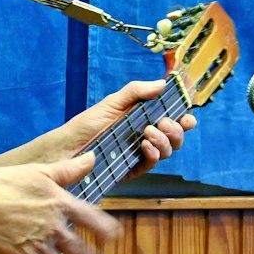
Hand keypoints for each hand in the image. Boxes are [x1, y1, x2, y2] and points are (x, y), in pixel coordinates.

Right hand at [0, 154, 121, 253]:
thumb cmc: (3, 184)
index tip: (115, 236)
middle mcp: (54, 228)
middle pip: (82, 250)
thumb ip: (69, 169)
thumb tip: (92, 158)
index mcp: (61, 204)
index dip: (108, 231)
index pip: (95, 221)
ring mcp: (39, 247)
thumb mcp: (38, 171)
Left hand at [44, 80, 195, 177]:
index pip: (173, 119)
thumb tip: (163, 83)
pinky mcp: (132, 170)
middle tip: (163, 123)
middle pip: (175, 137)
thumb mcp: (112, 103)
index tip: (187, 116)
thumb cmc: (87, 125)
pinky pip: (152, 164)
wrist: (66, 148)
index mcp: (144, 119)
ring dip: (164, 141)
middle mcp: (146, 137)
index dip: (184, 119)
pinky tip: (145, 147)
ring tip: (147, 134)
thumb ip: (136, 92)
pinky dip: (153, 154)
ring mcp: (140, 155)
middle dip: (175, 130)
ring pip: (167, 151)